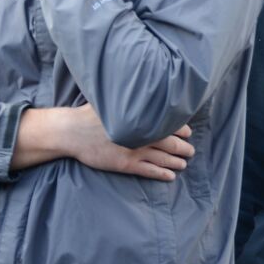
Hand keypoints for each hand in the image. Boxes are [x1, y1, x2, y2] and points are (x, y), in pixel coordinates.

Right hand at [68, 105, 193, 180]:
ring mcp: (134, 151)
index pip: (169, 125)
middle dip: (184, 148)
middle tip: (191, 151)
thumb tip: (142, 86)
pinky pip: (149, 171)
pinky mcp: (126, 165)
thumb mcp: (112, 100)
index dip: (181, 130)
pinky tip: (170, 177)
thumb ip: (129, 98)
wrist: (72, 131)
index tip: (187, 132)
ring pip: (163, 159)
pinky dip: (162, 174)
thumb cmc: (90, 113)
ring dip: (176, 162)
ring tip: (183, 164)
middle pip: (171, 144)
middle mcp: (141, 136)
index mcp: (140, 119)